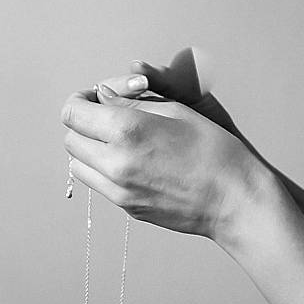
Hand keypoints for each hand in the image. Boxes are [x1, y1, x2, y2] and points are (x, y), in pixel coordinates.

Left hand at [62, 60, 255, 242]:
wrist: (233, 198)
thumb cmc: (213, 148)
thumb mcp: (174, 110)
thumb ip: (130, 102)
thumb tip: (101, 96)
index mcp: (126, 130)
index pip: (73, 113)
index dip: (81, 100)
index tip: (96, 97)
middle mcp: (114, 163)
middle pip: (71, 139)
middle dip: (84, 123)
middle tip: (107, 115)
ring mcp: (118, 190)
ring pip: (77, 165)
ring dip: (89, 148)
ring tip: (117, 139)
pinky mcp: (126, 207)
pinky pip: (98, 183)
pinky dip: (103, 167)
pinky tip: (130, 158)